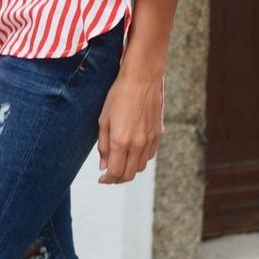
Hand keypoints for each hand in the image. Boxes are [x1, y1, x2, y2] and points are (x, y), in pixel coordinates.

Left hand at [96, 68, 162, 183]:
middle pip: (129, 174)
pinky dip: (140, 160)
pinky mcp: (157, 135)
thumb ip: (103, 144)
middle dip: (117, 178)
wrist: (141, 79)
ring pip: (140, 167)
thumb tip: (103, 165)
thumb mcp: (103, 118)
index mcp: (120, 141)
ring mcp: (149, 141)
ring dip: (129, 170)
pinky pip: (149, 156)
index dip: (107, 179)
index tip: (101, 179)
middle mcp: (137, 144)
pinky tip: (132, 153)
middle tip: (109, 175)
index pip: (115, 172)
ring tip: (120, 164)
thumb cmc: (119, 95)